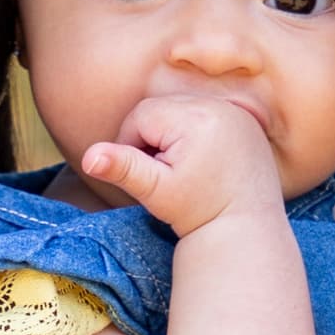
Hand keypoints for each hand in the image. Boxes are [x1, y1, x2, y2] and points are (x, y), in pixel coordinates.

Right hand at [78, 94, 284, 239]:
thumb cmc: (197, 212)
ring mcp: (236, 111)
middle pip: (161, 109)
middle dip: (153, 139)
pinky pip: (206, 115)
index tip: (149, 176)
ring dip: (173, 135)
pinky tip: (204, 162)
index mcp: (194, 118)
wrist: (246, 228)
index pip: (139, 117)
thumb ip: (122, 168)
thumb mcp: (155, 192)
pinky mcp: (246, 119)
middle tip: (166, 174)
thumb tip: (87, 157)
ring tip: (185, 169)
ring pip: (181, 111)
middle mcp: (218, 106)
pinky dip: (197, 133)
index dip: (133, 147)